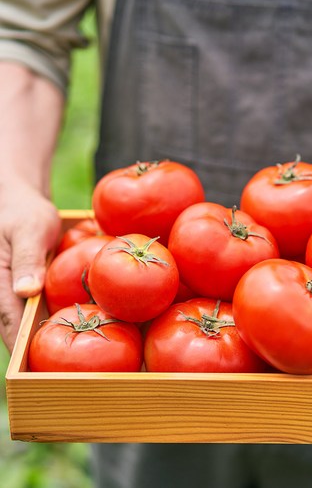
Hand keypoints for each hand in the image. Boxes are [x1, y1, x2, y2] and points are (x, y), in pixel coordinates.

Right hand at [0, 182, 60, 352]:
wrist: (16, 201)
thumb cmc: (24, 212)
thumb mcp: (30, 229)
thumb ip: (28, 259)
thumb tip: (27, 291)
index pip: (5, 317)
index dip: (19, 342)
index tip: (33, 363)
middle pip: (7, 322)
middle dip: (26, 343)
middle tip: (50, 364)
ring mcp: (1, 286)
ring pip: (12, 317)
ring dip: (28, 332)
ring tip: (53, 353)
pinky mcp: (9, 285)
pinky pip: (18, 307)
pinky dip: (31, 317)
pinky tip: (52, 324)